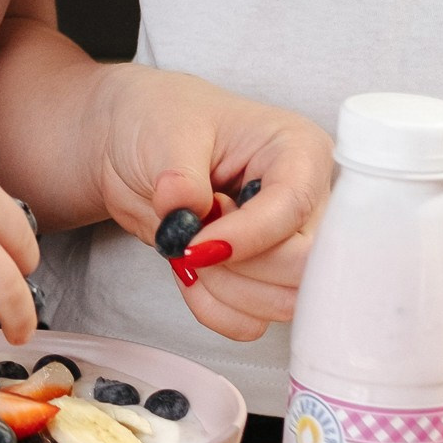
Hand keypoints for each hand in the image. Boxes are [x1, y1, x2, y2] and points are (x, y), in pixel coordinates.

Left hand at [93, 70, 332, 345]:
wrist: (134, 147)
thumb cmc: (161, 121)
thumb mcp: (163, 132)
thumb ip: (178, 176)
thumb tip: (185, 214)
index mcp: (299, 151)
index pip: (293, 209)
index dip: (244, 237)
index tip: (191, 244)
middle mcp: (307, 202)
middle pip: (302, 267)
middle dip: (236, 267)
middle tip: (189, 239)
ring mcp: (291, 245)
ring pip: (281, 303)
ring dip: (222, 289)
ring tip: (187, 246)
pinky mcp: (266, 280)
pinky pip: (254, 322)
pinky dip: (214, 308)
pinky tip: (191, 273)